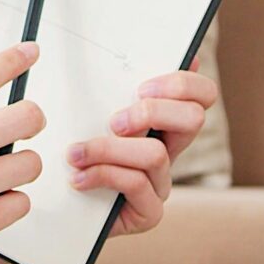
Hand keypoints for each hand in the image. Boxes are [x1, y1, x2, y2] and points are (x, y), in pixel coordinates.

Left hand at [64, 52, 220, 237]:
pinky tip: (77, 178)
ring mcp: (162, 184)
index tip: (141, 87)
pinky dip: (102, 175)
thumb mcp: (88, 115)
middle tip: (114, 121)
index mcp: (163, 121)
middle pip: (194, 118)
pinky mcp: (149, 213)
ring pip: (156, 154)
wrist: (60, 211)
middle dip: (152, 112)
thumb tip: (125, 50)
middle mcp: (170, 151)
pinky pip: (136, 184)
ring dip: (110, 149)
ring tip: (76, 153)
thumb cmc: (74, 155)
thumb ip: (106, 89)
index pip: (202, 94)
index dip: (183, 83)